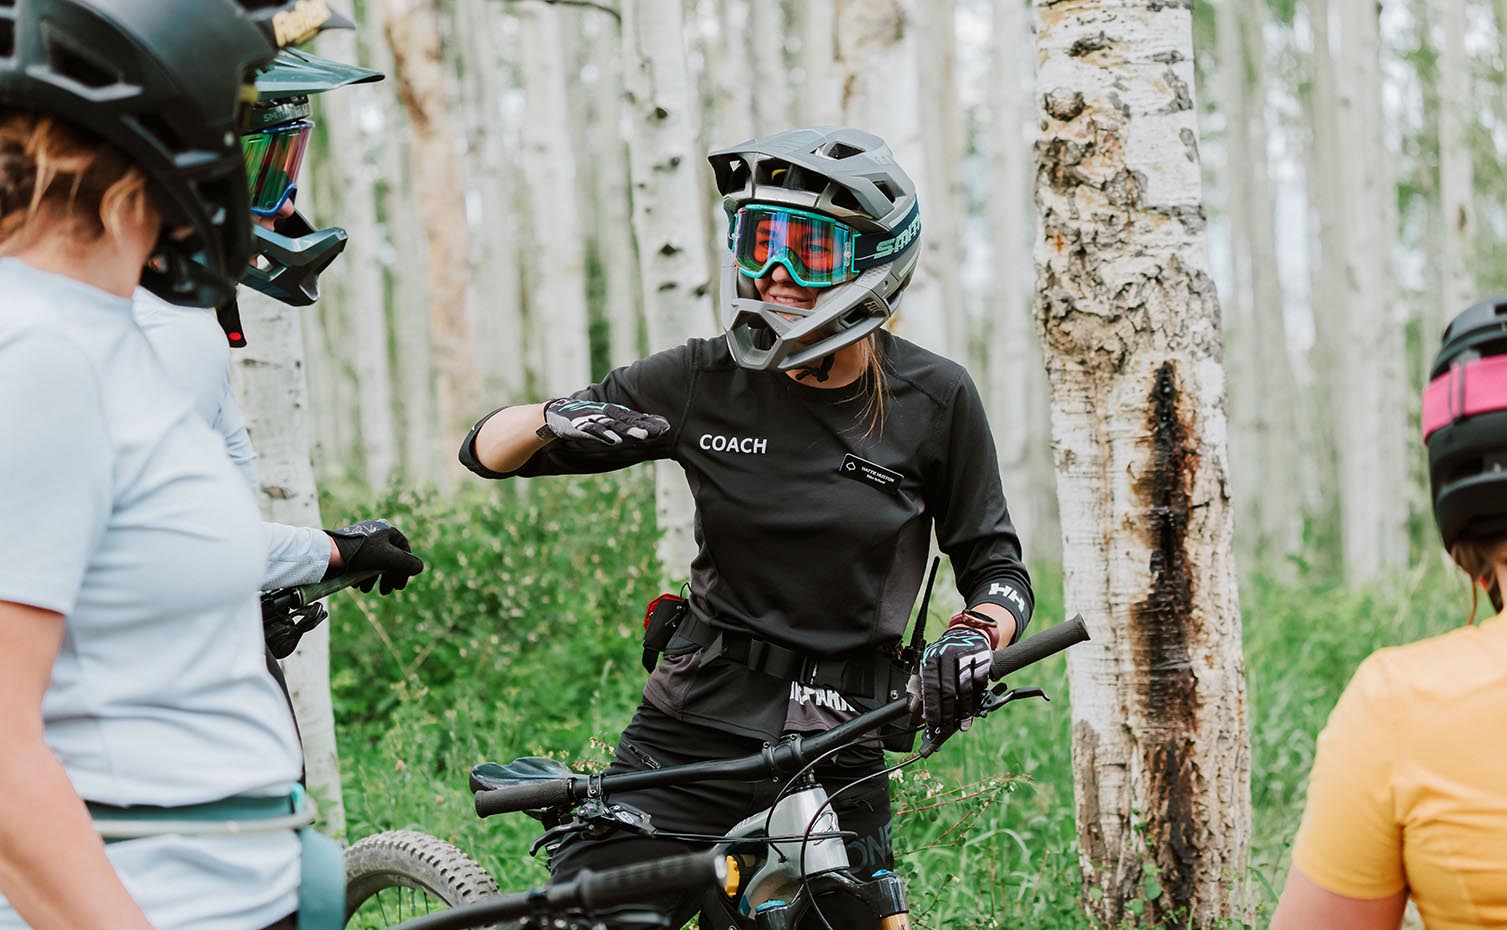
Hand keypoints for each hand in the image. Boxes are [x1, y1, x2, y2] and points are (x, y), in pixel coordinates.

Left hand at [325, 518, 423, 594]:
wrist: (328, 553)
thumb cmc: (360, 553)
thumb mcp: (388, 558)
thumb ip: (407, 564)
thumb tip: (419, 568)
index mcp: (387, 530)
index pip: (404, 552)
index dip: (404, 571)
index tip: (399, 586)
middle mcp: (376, 532)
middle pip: (389, 558)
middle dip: (388, 578)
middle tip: (386, 592)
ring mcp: (363, 539)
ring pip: (374, 562)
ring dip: (374, 579)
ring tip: (367, 591)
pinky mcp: (350, 547)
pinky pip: (362, 562)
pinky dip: (362, 574)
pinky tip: (357, 585)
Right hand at [542, 398, 670, 445]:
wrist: (553, 416)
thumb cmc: (582, 419)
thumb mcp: (603, 422)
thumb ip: (620, 426)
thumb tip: (643, 432)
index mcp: (611, 413)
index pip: (634, 418)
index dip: (649, 421)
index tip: (666, 426)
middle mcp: (605, 414)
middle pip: (629, 421)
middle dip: (645, 425)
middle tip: (662, 430)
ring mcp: (593, 420)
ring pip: (614, 426)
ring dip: (630, 431)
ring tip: (644, 436)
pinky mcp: (580, 426)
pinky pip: (595, 432)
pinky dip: (606, 436)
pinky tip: (616, 442)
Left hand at [917, 626, 992, 749]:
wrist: (967, 634)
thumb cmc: (944, 655)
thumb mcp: (927, 665)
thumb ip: (918, 686)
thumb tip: (912, 708)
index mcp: (931, 657)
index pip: (930, 686)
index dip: (932, 707)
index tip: (932, 723)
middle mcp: (947, 654)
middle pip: (948, 690)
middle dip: (947, 713)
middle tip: (946, 728)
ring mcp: (966, 655)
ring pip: (965, 689)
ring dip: (964, 711)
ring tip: (962, 725)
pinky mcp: (982, 657)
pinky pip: (980, 683)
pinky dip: (977, 698)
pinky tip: (974, 709)